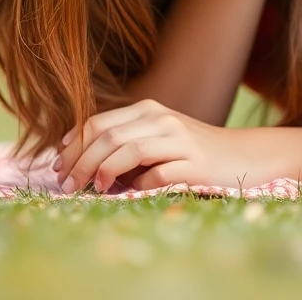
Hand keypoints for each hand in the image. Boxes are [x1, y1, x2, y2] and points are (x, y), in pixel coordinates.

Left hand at [53, 99, 260, 192]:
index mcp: (148, 109)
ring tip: (92, 188)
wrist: (243, 156)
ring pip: (128, 149)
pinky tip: (132, 192)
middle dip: (80, 162)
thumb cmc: (193, 150)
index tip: (58, 166)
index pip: (98, 123)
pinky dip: (139, 185)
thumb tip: (77, 162)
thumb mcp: (156, 137)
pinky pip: (157, 174)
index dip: (73, 145)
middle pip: (108, 136)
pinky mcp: (195, 164)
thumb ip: (123, 142)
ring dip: (102, 171)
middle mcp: (162, 119)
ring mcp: (180, 140)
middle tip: (67, 184)